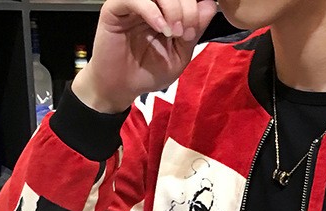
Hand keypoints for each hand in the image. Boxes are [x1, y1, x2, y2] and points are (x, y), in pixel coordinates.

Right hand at [72, 0, 218, 112]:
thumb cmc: (149, 72)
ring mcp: (133, 3)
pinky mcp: (115, 8)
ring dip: (172, 8)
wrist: (123, 87)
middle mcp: (151, 3)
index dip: (195, 7)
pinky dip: (151, 11)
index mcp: (166, 9)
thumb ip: (195, 30)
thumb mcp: (179, 54)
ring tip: (172, 32)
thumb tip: (210, 5)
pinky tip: (160, 28)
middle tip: (183, 33)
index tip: (192, 33)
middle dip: (186, 9)